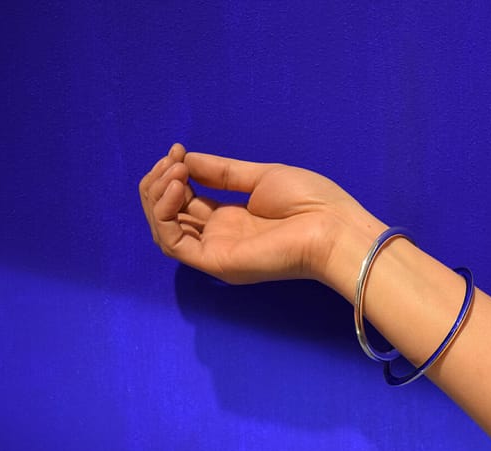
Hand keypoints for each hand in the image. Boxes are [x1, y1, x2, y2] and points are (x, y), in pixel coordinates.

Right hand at [139, 144, 384, 287]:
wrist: (332, 227)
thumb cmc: (311, 201)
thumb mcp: (261, 176)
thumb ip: (221, 171)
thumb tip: (187, 159)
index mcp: (233, 218)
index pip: (187, 199)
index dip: (175, 173)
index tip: (177, 149)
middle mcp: (220, 236)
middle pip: (170, 213)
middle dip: (161, 181)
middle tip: (172, 158)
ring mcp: (216, 250)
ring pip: (165, 228)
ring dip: (158, 195)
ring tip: (174, 171)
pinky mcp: (215, 261)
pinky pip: (172, 243)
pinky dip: (165, 213)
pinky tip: (177, 186)